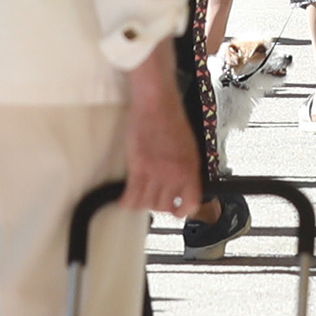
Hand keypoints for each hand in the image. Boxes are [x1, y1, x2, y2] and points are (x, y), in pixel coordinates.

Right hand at [123, 73, 205, 223]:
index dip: (182, 211)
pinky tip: (123, 199)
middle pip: (164, 206)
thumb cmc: (171, 120)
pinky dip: (126, 201)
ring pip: (147, 204)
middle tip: (150, 198)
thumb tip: (182, 185)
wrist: (157, 104)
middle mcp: (175, 174)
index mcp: (190, 169)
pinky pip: (131, 195)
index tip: (175, 211)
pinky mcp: (138, 167)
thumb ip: (187, 169)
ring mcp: (156, 172)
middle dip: (156, 205)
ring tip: (137, 197)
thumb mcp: (189, 147)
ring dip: (140, 203)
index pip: (191, 203)